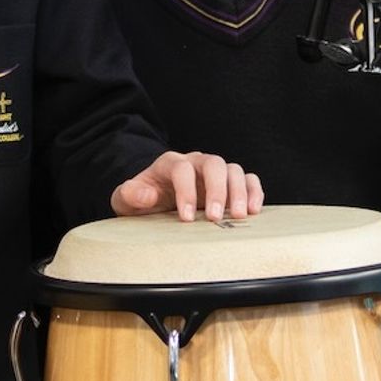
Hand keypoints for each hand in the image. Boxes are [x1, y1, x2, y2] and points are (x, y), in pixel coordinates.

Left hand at [113, 152, 261, 221]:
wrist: (155, 197)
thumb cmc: (143, 199)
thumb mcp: (126, 199)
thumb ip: (130, 195)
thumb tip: (145, 195)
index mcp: (170, 164)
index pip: (182, 169)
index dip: (185, 192)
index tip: (186, 218)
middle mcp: (195, 162)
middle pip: (213, 163)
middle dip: (217, 190)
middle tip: (216, 218)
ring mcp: (214, 172)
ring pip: (233, 169)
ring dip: (239, 192)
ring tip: (240, 215)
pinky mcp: (229, 183)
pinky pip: (247, 179)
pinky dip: (254, 191)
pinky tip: (254, 210)